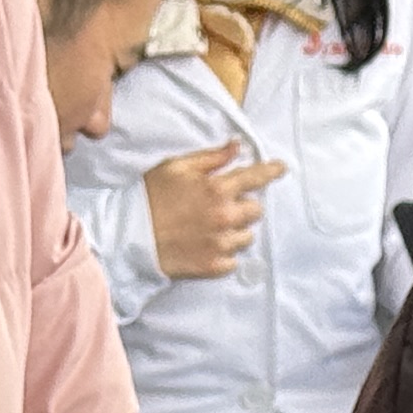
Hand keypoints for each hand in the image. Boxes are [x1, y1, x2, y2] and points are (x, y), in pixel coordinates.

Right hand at [145, 144, 285, 278]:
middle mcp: (225, 216)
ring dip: (236, 231)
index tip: (281, 169)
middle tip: (223, 207)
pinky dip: (225, 254)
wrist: (131, 237)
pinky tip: (208, 247)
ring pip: (247, 237)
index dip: (271, 171)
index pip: (256, 178)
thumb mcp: (177, 167)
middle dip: (244, 206)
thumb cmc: (151, 196)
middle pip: (256, 211)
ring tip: (213, 229)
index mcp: (217, 188)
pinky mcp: (214, 265)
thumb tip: (236, 147)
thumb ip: (211, 158)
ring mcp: (221, 243)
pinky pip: (234, 261)